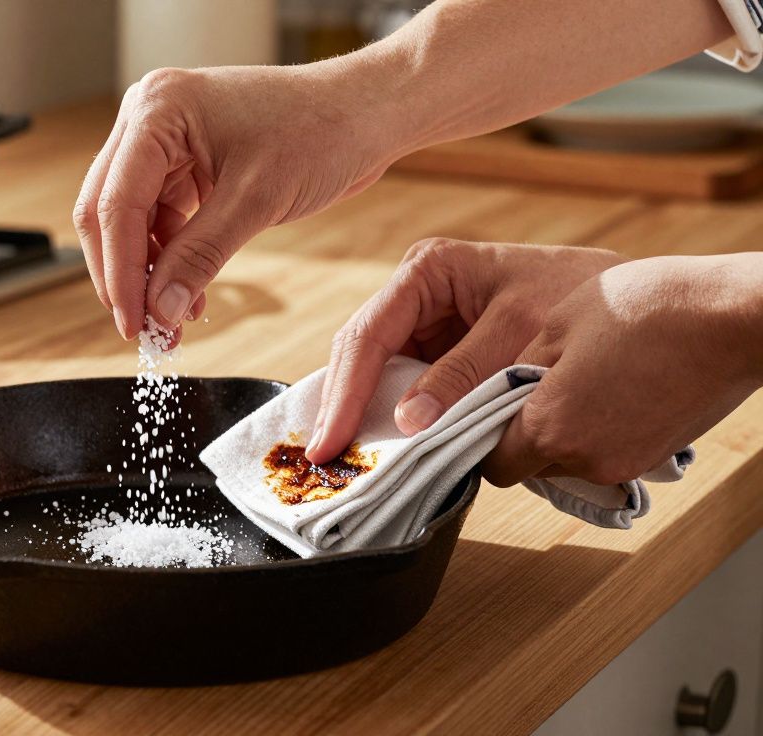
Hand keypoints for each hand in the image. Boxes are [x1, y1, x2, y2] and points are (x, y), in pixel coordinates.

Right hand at [74, 58, 401, 339]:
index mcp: (157, 109)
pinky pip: (161, 220)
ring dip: (148, 273)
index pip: (114, 202)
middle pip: (108, 211)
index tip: (132, 323)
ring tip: (172, 322)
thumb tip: (157, 309)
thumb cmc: (322, 130)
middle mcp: (149, 117)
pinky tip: (188, 296)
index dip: (118, 270)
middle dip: (126, 275)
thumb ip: (199, 256)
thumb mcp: (256, 199)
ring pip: (130, 221)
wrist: (366, 114)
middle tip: (144, 329)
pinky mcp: (185, 163)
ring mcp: (165, 140)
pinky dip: (171, 260)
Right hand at [307, 239, 625, 463]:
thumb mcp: (520, 330)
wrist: (645, 309)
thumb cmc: (584, 299)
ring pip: (381, 378)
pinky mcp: (448, 360)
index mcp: (428, 270)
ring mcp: (431, 329)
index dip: (345, 393)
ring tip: (347, 463)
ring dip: (368, 419)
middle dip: (346, 408)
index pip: (369, 336)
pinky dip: (401, 423)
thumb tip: (409, 420)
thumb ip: (463, 375)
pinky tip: (386, 453)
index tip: (330, 443)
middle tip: (326, 462)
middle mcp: (419, 297)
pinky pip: (412, 393)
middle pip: (363, 358)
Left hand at [482, 253, 762, 485]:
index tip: (484, 412)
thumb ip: (516, 370)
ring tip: (578, 379)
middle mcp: (585, 460)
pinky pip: (603, 453)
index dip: (481, 441)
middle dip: (521, 435)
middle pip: (529, 466)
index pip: (492, 466)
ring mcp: (624, 464)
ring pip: (567, 461)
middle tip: (529, 386)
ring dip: (561, 432)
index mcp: (551, 428)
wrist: (734, 317)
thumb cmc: (647, 309)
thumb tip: (497, 396)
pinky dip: (596, 430)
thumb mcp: (557, 326)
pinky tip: (611, 385)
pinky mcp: (654, 457)